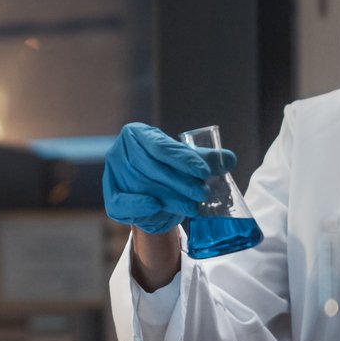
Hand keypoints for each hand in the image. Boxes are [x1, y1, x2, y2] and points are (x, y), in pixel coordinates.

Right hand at [103, 123, 235, 235]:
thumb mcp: (188, 163)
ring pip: (141, 186)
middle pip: (150, 167)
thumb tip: (229, 159)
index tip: (205, 172)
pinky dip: (139, 205)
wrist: (152, 197)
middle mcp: (119, 151)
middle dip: (179, 182)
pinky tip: (157, 207)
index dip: (183, 159)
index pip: (160, 146)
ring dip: (169, 197)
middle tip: (203, 193)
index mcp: (137, 133)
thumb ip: (207, 159)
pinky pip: (122, 202)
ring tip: (192, 206)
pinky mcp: (111, 196)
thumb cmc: (169, 172)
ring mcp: (112, 173)